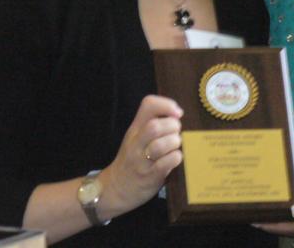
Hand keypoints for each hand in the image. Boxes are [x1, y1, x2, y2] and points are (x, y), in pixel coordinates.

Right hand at [99, 95, 183, 217]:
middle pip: (155, 126)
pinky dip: (176, 157)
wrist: (115, 188)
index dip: (166, 104)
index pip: (148, 105)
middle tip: (175, 133)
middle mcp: (136, 143)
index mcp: (135, 129)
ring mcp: (141, 161)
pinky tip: (174, 158)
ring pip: (160, 145)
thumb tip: (178, 114)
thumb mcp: (137, 137)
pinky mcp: (150, 176)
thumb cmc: (133, 159)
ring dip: (174, 142)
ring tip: (175, 146)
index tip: (177, 113)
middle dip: (172, 126)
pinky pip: (167, 163)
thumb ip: (154, 124)